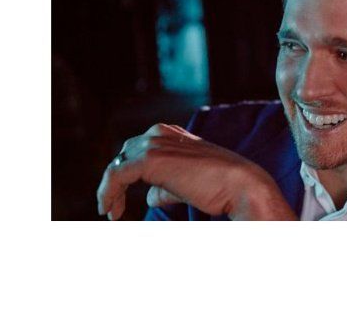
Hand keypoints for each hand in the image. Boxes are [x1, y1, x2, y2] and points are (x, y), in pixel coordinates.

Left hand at [96, 123, 296, 220]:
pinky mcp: (150, 160)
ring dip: (109, 190)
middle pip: (124, 155)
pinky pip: (116, 175)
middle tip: (114, 207)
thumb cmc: (220, 186)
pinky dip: (107, 193)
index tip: (122, 199)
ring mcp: (155, 144)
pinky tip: (110, 211)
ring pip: (117, 166)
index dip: (126, 173)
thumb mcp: (187, 183)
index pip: (137, 149)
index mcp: (171, 134)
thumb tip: (149, 196)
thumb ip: (166, 187)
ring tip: (111, 212)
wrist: (239, 185)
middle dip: (116, 181)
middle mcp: (161, 134)